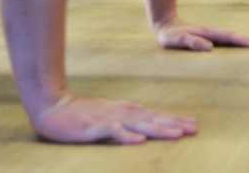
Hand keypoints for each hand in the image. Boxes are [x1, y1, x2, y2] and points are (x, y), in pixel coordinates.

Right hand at [32, 94, 196, 144]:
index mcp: (127, 111)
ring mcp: (109, 120)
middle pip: (153, 119)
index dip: (175, 120)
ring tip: (177, 135)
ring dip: (159, 130)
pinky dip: (127, 136)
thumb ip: (128, 116)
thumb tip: (147, 122)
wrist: (53, 107)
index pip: (156, 116)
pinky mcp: (94, 128)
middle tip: (195, 129)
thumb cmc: (83, 112)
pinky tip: (139, 141)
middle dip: (175, 124)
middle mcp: (123, 114)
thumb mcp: (110, 113)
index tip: (194, 125)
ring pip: (139, 126)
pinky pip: (113, 133)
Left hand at [154, 16, 248, 50]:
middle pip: (231, 35)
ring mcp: (208, 34)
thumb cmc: (170, 35)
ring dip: (239, 40)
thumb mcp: (179, 40)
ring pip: (227, 37)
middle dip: (245, 40)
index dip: (241, 41)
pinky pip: (222, 40)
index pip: (228, 37)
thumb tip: (210, 48)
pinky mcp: (205, 37)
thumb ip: (193, 43)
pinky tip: (233, 46)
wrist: (164, 24)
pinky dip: (231, 42)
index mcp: (207, 33)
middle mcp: (210, 32)